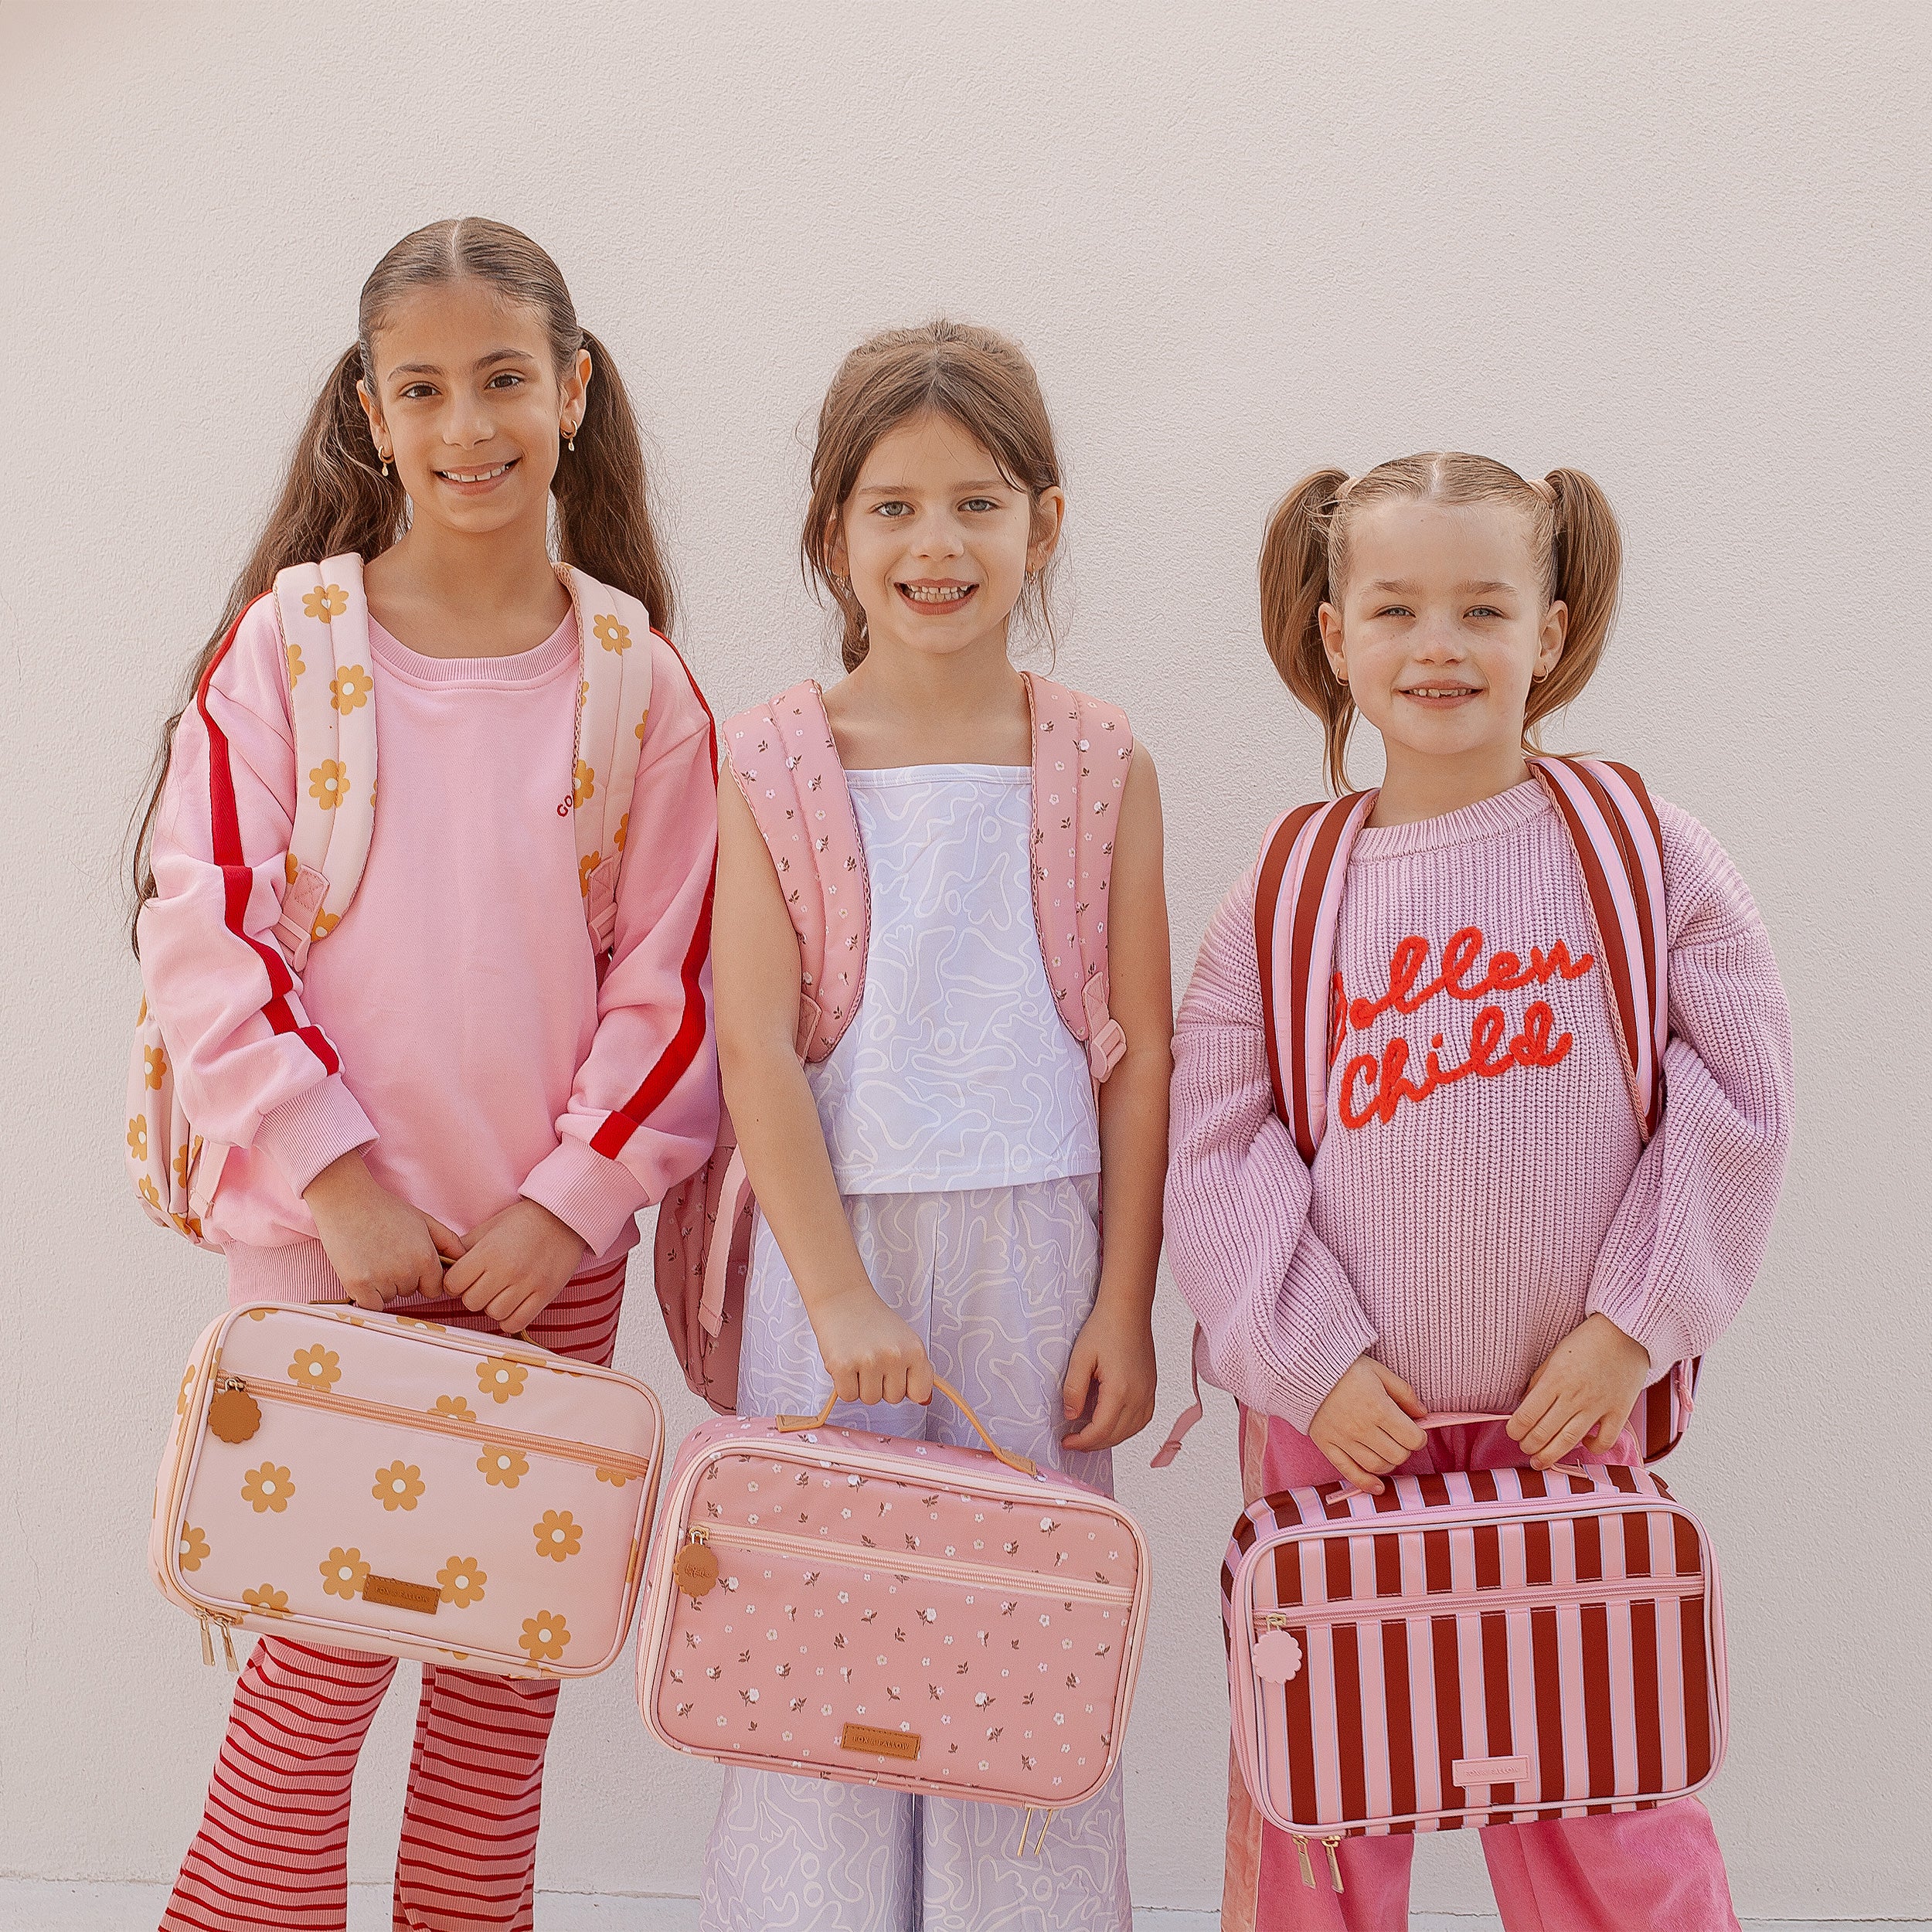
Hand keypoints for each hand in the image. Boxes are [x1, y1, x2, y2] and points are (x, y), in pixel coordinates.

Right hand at [304, 1151, 464, 1309]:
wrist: (346, 1201)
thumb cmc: (385, 1209)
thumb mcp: (424, 1221)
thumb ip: (448, 1242)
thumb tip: (464, 1260)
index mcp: (425, 1258)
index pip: (434, 1288)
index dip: (424, 1278)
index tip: (410, 1263)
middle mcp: (406, 1273)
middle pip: (411, 1292)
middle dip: (403, 1279)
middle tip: (387, 1254)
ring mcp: (381, 1280)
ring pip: (389, 1297)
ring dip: (383, 1286)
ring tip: (373, 1258)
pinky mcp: (358, 1285)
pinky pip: (370, 1305)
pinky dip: (366, 1295)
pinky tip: (363, 1271)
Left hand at [441, 1200, 586, 1336]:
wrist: (562, 1217)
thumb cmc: (523, 1221)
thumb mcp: (488, 1227)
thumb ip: (464, 1247)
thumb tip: (443, 1264)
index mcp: (489, 1252)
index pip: (453, 1284)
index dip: (454, 1282)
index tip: (463, 1278)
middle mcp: (507, 1270)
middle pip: (471, 1302)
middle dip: (472, 1295)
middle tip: (483, 1284)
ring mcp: (528, 1284)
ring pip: (494, 1314)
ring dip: (492, 1306)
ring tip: (500, 1293)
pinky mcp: (545, 1294)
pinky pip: (517, 1322)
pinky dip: (510, 1318)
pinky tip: (512, 1304)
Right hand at [807, 1280, 934, 1407]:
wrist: (842, 1298)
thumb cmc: (874, 1321)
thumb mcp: (905, 1340)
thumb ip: (917, 1370)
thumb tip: (925, 1401)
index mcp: (914, 1349)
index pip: (920, 1393)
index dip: (907, 1386)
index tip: (897, 1372)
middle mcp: (894, 1356)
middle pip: (893, 1398)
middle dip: (883, 1384)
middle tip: (873, 1358)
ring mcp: (868, 1361)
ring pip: (870, 1399)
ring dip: (863, 1386)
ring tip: (859, 1359)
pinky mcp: (842, 1366)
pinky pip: (848, 1396)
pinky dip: (844, 1384)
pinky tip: (846, 1362)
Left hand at [1060, 1292, 1157, 1451]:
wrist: (1128, 1310)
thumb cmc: (1104, 1328)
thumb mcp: (1080, 1357)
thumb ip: (1074, 1389)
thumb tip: (1071, 1416)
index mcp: (1120, 1390)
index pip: (1101, 1431)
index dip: (1082, 1442)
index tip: (1066, 1442)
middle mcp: (1139, 1396)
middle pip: (1116, 1435)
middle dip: (1093, 1444)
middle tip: (1074, 1442)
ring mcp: (1148, 1392)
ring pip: (1132, 1431)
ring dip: (1110, 1438)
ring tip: (1090, 1435)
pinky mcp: (1151, 1387)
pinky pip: (1143, 1419)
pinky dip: (1127, 1429)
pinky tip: (1113, 1424)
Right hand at [1308, 1354, 1427, 1493]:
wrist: (1304, 1369)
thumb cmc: (1345, 1368)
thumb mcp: (1379, 1372)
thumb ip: (1404, 1393)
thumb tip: (1423, 1414)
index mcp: (1378, 1408)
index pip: (1412, 1438)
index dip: (1419, 1436)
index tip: (1415, 1430)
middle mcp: (1362, 1428)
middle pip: (1397, 1455)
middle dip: (1404, 1449)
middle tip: (1399, 1437)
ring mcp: (1343, 1440)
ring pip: (1377, 1466)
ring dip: (1388, 1462)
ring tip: (1386, 1449)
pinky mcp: (1328, 1446)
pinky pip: (1349, 1472)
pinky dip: (1366, 1483)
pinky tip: (1377, 1487)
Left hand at [1507, 1313, 1649, 1468]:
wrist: (1626, 1333)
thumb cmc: (1585, 1343)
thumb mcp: (1553, 1356)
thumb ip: (1538, 1382)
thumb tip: (1524, 1406)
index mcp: (1555, 1379)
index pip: (1527, 1414)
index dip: (1515, 1429)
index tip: (1512, 1433)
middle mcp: (1574, 1396)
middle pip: (1545, 1432)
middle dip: (1529, 1446)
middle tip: (1525, 1449)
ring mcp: (1598, 1406)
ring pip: (1569, 1441)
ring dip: (1551, 1455)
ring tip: (1540, 1462)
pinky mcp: (1619, 1412)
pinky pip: (1605, 1440)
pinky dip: (1593, 1448)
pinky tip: (1584, 1445)